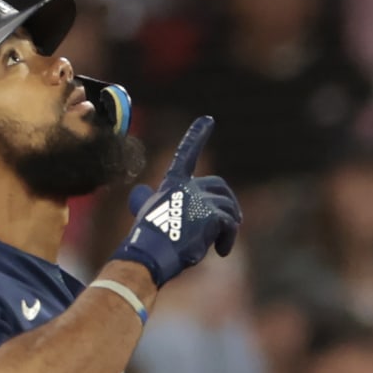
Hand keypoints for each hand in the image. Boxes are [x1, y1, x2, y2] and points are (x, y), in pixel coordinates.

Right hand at [112, 117, 242, 286]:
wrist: (152, 252)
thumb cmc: (148, 237)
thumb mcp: (146, 211)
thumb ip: (146, 199)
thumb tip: (139, 192)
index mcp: (173, 183)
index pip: (185, 154)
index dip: (196, 136)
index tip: (208, 120)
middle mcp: (189, 186)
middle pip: (218, 186)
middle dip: (228, 202)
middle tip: (232, 221)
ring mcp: (202, 200)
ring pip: (228, 208)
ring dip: (229, 227)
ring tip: (222, 244)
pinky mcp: (213, 216)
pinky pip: (230, 225)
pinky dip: (229, 239)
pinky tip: (223, 251)